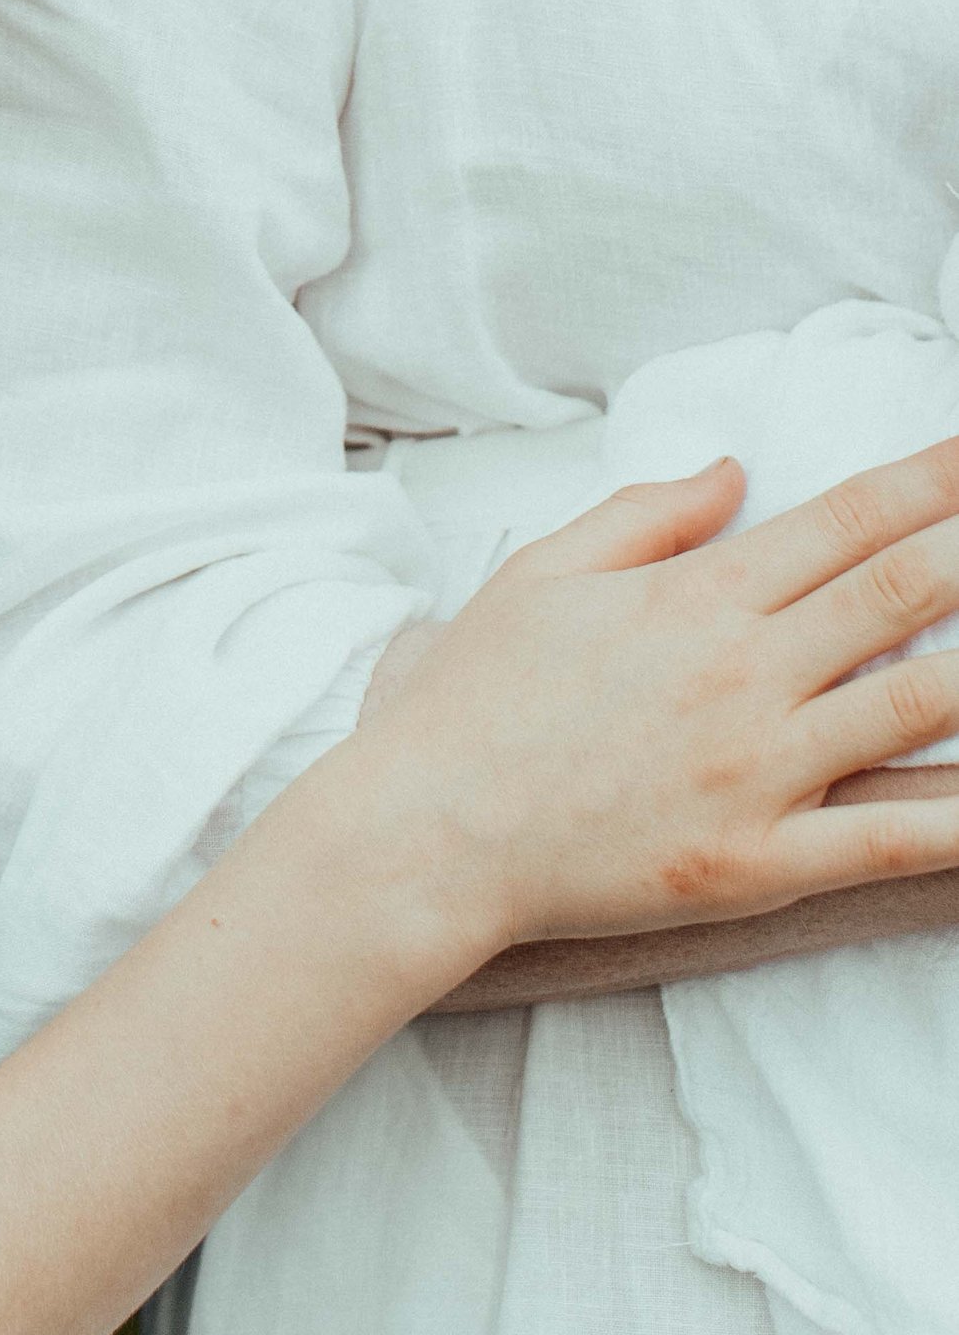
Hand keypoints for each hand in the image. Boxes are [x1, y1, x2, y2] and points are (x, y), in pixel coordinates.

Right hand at [334, 437, 958, 969]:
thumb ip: (648, 516)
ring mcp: (761, 772)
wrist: (425, 832)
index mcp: (696, 597)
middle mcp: (744, 674)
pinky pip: (892, 838)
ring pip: (921, 704)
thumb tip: (735, 470)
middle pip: (905, 593)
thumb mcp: (544, 572)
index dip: (934, 481)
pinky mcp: (761, 864)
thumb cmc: (475, 701)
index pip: (847, 519)